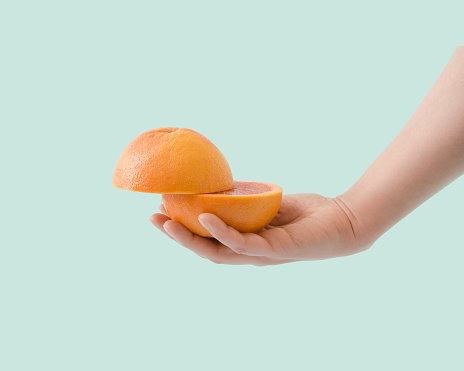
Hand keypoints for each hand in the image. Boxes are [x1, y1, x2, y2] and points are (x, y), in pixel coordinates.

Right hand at [150, 193, 370, 265]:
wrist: (343, 220)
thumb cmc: (308, 213)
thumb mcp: (269, 202)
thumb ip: (246, 200)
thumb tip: (222, 185)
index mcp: (246, 243)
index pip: (208, 240)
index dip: (182, 228)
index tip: (161, 210)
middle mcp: (249, 253)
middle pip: (205, 249)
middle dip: (176, 236)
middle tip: (152, 218)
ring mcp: (261, 255)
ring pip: (217, 252)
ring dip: (189, 238)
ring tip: (166, 222)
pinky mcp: (275, 251)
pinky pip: (242, 243)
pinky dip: (221, 231)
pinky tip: (204, 216)